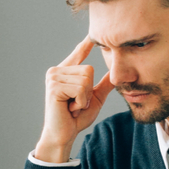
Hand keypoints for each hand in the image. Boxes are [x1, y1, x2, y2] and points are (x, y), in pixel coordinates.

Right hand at [34, 36, 113, 162]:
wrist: (64, 135)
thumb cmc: (76, 118)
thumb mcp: (94, 99)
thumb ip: (103, 85)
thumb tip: (115, 73)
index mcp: (65, 72)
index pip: (78, 54)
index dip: (85, 44)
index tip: (92, 33)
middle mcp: (56, 71)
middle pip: (88, 70)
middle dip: (88, 91)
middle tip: (76, 104)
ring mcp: (53, 78)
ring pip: (85, 79)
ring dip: (84, 98)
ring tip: (73, 106)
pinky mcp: (54, 87)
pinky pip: (80, 89)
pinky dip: (80, 102)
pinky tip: (70, 109)